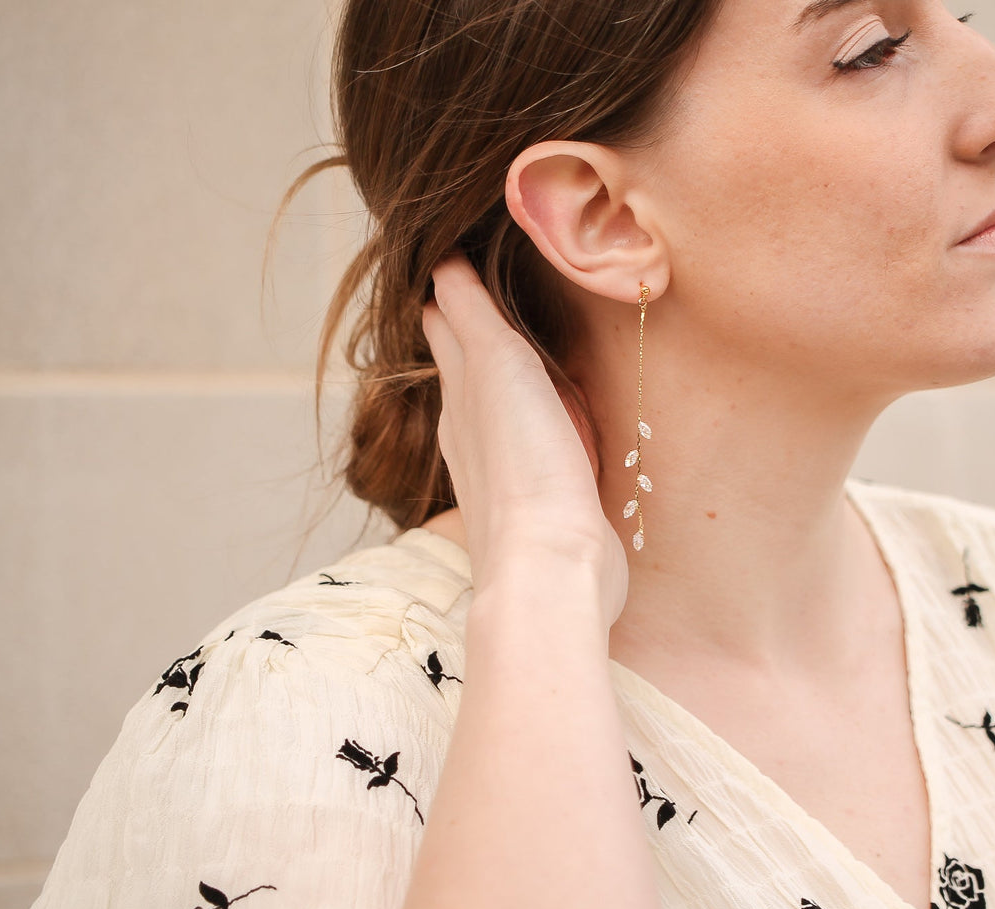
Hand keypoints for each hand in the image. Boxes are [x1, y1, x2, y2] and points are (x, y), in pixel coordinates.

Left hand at [421, 255, 628, 623]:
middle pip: (462, 364)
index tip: (453, 255)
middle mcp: (471, 429)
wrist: (548, 567)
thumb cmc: (525, 466)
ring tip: (512, 344)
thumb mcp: (498, 368)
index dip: (448, 290)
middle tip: (475, 284)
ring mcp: (505, 469)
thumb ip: (472, 315)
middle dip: (464, 324)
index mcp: (460, 391)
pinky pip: (534, 441)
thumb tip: (442, 265)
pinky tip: (552, 422)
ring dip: (498, 374)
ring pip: (493, 405)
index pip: (444, 325)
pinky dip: (536, 416)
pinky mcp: (544, 500)